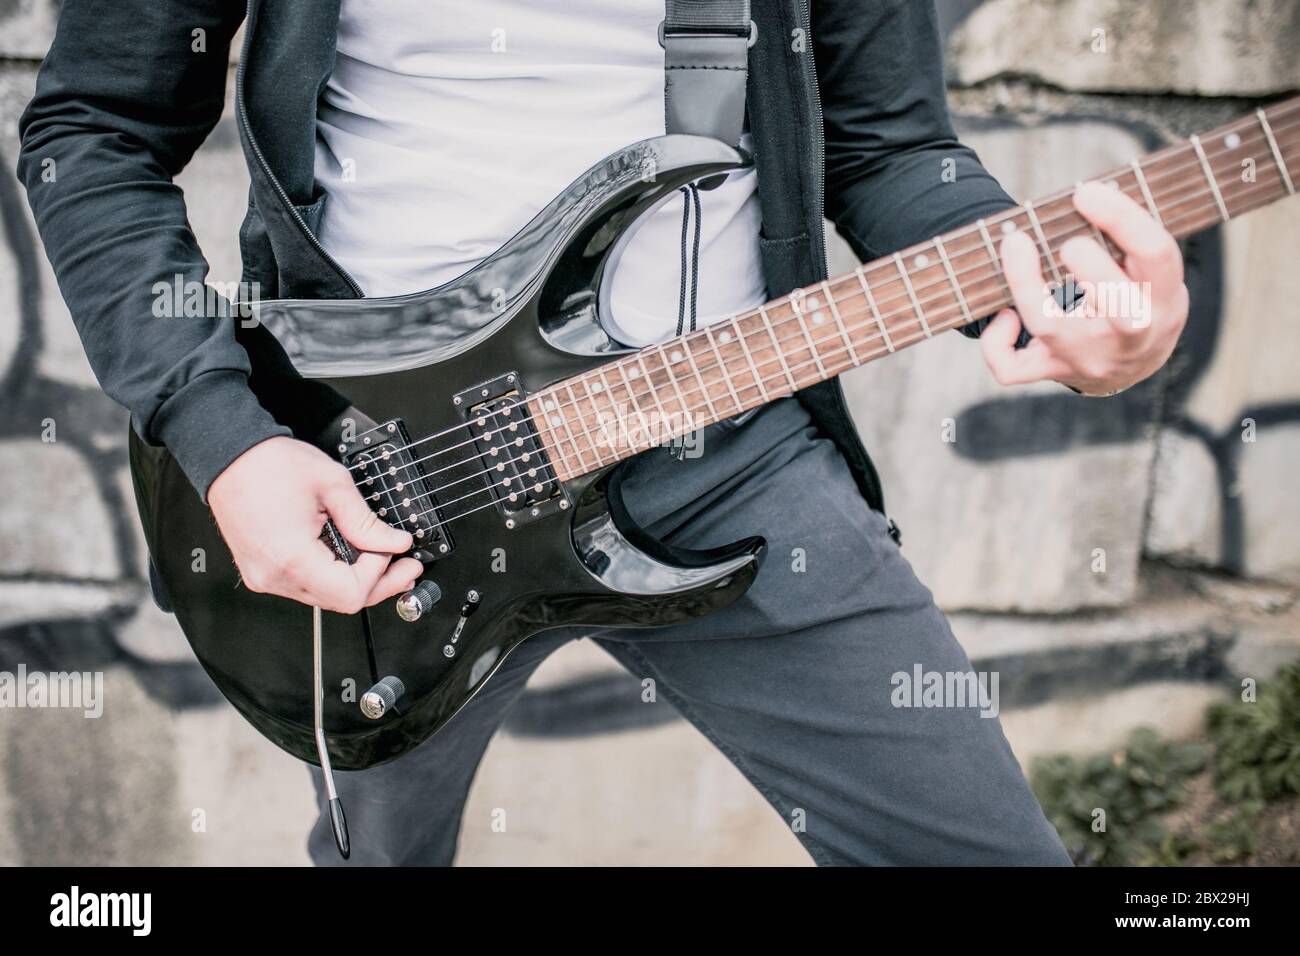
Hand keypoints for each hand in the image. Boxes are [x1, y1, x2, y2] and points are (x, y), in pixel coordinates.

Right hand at [208, 436, 422, 613]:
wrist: (228, 455)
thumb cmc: (268, 463)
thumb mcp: (333, 484)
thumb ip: (367, 521)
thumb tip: (395, 543)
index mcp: (291, 556)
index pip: (350, 593)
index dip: (379, 575)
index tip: (393, 551)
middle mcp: (274, 575)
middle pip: (340, 601)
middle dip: (379, 584)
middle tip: (406, 567)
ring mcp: (265, 576)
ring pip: (325, 596)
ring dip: (357, 581)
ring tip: (382, 559)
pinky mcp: (262, 571)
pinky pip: (307, 584)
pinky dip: (333, 575)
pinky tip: (352, 557)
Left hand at [980, 181, 1189, 394]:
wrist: (1131, 369)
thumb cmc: (1137, 300)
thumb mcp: (1153, 274)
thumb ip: (1130, 241)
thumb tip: (1086, 196)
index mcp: (1163, 299)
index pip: (1155, 254)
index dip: (1122, 218)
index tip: (1086, 192)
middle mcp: (1130, 333)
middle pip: (1114, 302)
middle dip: (1088, 265)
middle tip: (1069, 242)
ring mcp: (1088, 356)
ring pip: (1050, 327)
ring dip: (1025, 284)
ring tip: (1016, 244)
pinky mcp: (1052, 370)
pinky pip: (1013, 366)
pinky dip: (997, 341)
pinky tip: (1005, 314)